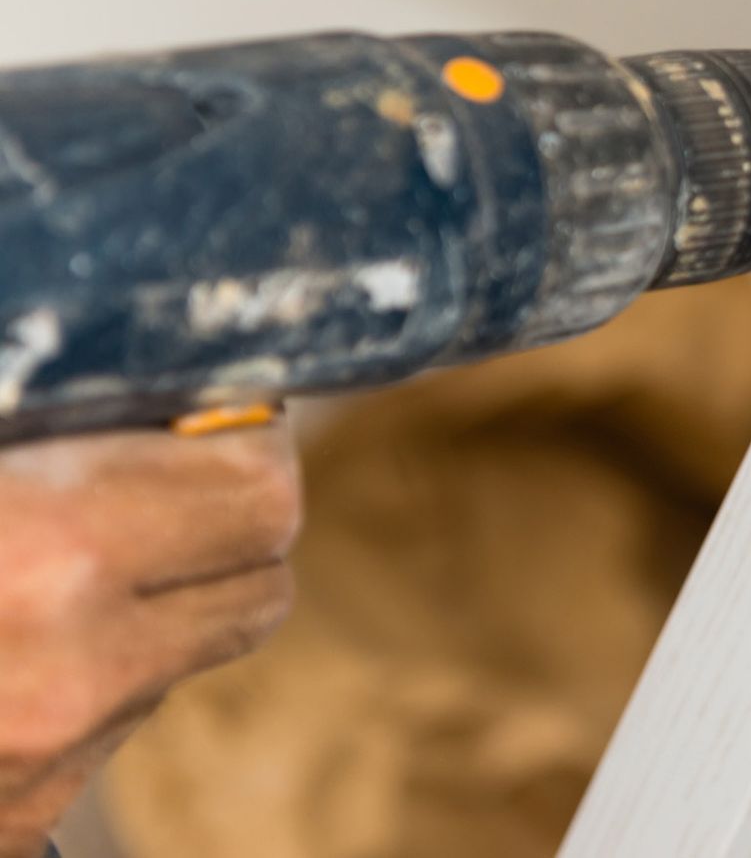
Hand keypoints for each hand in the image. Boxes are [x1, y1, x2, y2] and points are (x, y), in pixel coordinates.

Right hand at [0, 424, 299, 856]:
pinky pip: (107, 729)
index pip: (264, 496)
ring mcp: (42, 772)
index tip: (217, 419)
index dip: (246, 445)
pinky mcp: (16, 829)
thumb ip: (65, 439)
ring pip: (188, 659)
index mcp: (51, 553)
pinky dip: (84, 682)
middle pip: (264, 584)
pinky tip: (4, 650)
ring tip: (53, 568)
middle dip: (230, 529)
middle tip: (165, 485)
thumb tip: (171, 397)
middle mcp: (71, 675)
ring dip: (155, 611)